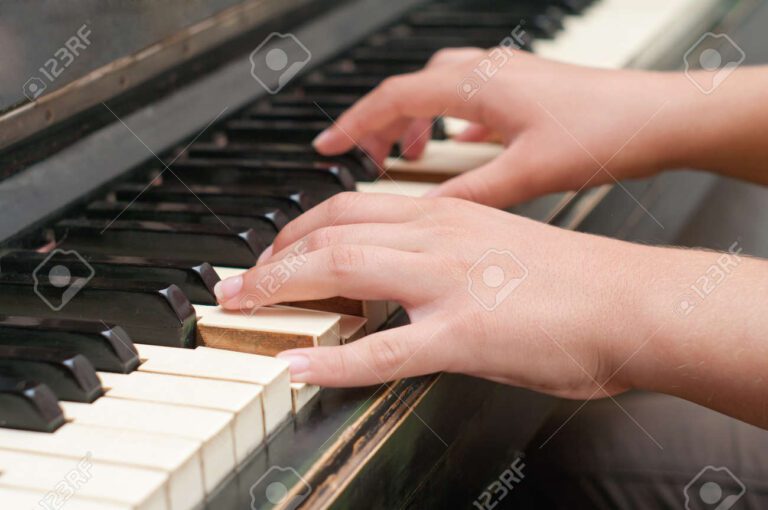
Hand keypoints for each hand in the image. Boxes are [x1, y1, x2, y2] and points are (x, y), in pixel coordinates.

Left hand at [217, 192, 650, 397]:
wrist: (635, 301)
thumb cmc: (577, 279)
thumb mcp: (500, 242)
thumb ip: (450, 250)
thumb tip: (412, 269)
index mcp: (449, 216)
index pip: (353, 209)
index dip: (301, 228)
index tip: (276, 249)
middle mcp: (440, 238)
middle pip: (332, 235)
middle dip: (274, 258)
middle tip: (240, 280)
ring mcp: (448, 284)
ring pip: (342, 274)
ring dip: (282, 289)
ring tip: (244, 307)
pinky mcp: (464, 335)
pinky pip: (382, 350)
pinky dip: (332, 360)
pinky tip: (299, 366)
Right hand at [312, 48, 690, 207]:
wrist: (659, 116)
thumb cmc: (602, 134)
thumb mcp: (525, 174)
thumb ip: (467, 194)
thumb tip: (420, 216)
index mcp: (476, 86)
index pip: (393, 99)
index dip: (353, 125)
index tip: (326, 145)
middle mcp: (484, 71)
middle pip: (408, 91)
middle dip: (376, 125)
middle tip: (359, 157)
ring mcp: (503, 75)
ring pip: (436, 91)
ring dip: (412, 121)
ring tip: (401, 154)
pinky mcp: (521, 87)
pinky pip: (466, 97)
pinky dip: (447, 120)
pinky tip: (455, 144)